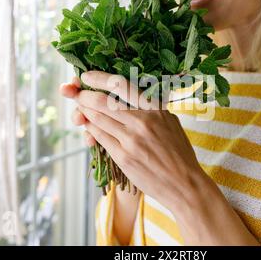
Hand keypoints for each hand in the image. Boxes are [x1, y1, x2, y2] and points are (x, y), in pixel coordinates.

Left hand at [59, 71, 208, 210]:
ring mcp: (131, 140)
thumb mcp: (171, 121)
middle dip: (83, 95)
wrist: (184, 183)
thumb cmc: (179, 152)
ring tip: (80, 109)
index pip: (121, 85)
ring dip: (84, 112)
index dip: (99, 78)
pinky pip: (99, 137)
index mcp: (155, 108)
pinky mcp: (123, 157)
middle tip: (76, 94)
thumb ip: (151, 108)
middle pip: (101, 101)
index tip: (87, 76)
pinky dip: (90, 130)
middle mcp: (142, 121)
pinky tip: (88, 127)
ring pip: (96, 119)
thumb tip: (130, 95)